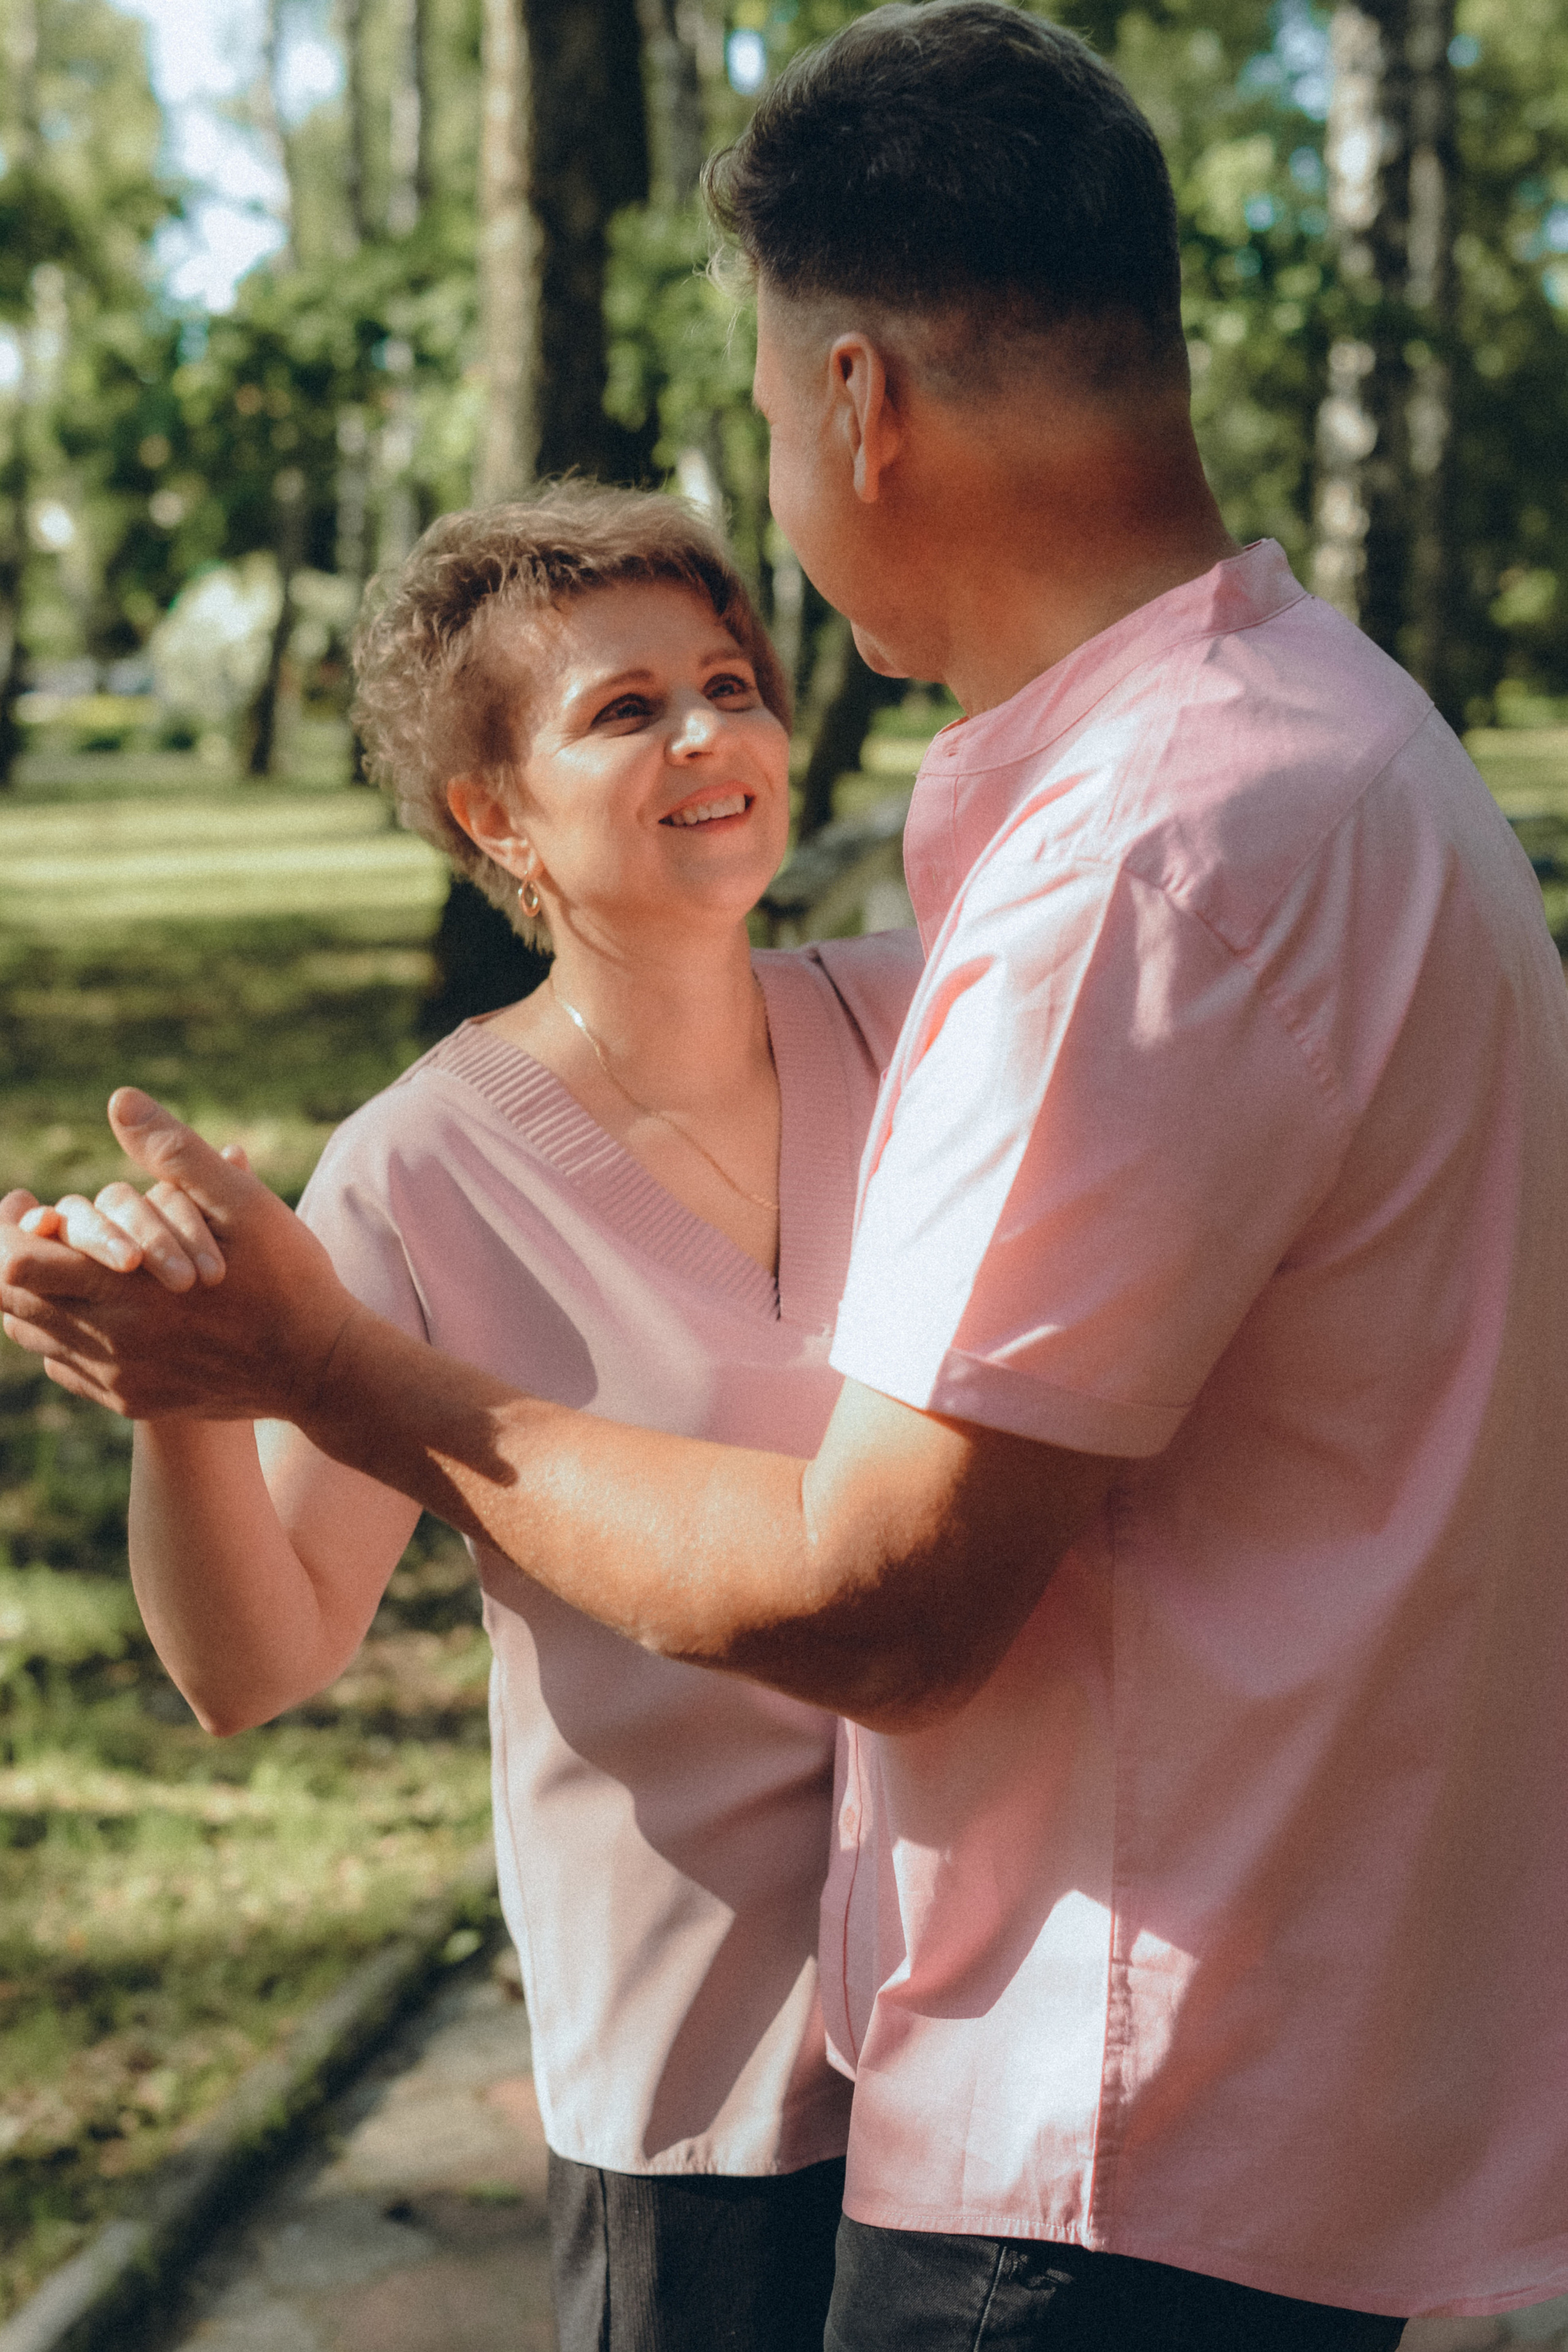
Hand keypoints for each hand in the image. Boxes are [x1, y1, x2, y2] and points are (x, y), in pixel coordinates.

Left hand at [1, 1091, 361, 1421]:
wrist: (319, 1367)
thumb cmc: (288, 1278)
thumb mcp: (243, 1205)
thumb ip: (176, 1153)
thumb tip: (120, 1102)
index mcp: (126, 1290)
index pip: (16, 1264)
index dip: (3, 1230)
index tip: (23, 1204)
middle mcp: (110, 1343)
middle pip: (11, 1304)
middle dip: (10, 1259)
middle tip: (34, 1226)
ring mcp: (118, 1379)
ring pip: (33, 1338)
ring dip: (30, 1297)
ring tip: (56, 1262)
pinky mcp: (133, 1401)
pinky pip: (67, 1368)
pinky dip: (61, 1334)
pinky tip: (92, 1308)